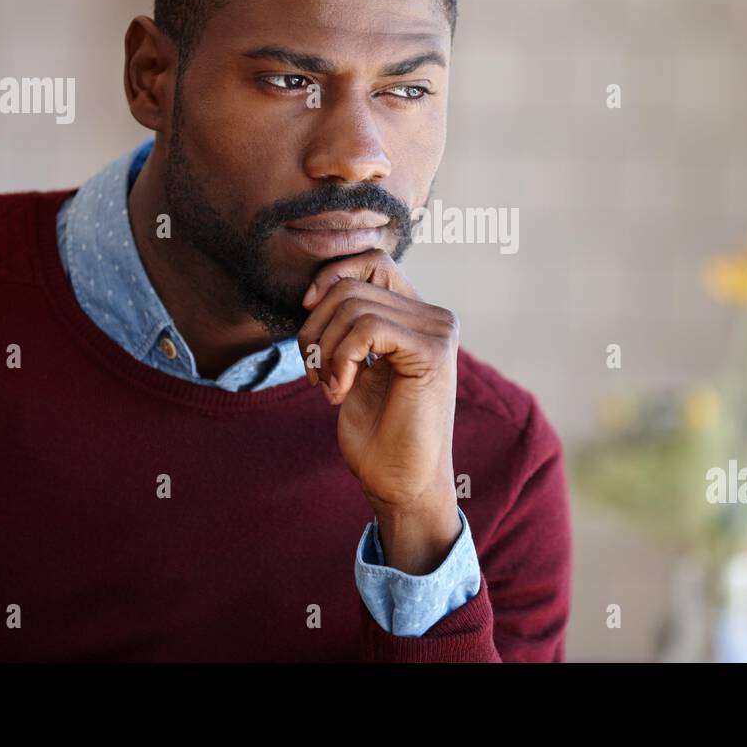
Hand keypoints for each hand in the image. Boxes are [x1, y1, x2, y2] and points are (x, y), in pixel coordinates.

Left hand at [297, 249, 461, 572]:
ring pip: (353, 305)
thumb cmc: (378, 434)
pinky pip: (367, 327)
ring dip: (324, 349)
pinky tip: (341, 391)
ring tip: (330, 387)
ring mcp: (437, 331)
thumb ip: (350, 326)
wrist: (400, 484)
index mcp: (418, 316)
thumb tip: (317, 290)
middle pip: (351, 285)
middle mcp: (435, 317)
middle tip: (314, 373)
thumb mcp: (355, 367)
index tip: (308, 312)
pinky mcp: (431, 351)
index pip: (372, 261)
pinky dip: (341, 359)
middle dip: (315, 327)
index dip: (332, 276)